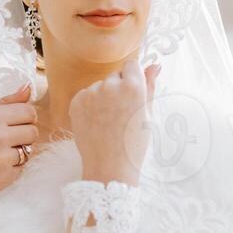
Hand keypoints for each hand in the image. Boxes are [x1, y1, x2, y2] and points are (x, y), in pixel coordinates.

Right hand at [0, 82, 38, 202]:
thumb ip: (5, 102)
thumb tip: (28, 87)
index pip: (29, 112)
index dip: (25, 118)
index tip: (16, 123)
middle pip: (33, 132)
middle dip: (24, 135)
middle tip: (7, 140)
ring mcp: (1, 158)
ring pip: (29, 151)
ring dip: (19, 152)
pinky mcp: (4, 177)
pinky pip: (22, 168)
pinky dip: (13, 168)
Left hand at [69, 59, 160, 186]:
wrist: (109, 168)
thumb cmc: (134, 144)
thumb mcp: (147, 115)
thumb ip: (150, 87)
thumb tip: (155, 65)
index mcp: (133, 86)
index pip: (131, 65)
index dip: (133, 78)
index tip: (132, 93)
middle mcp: (110, 85)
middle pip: (115, 75)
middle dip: (118, 88)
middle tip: (120, 112)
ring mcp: (91, 93)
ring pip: (99, 86)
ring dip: (103, 96)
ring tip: (107, 121)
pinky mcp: (76, 102)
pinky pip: (85, 95)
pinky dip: (89, 105)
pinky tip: (96, 122)